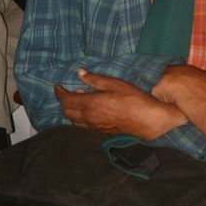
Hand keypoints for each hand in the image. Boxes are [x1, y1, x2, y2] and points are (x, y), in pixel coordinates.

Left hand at [54, 68, 185, 139]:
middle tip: (69, 91)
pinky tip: (89, 111)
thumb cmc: (133, 99)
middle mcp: (88, 118)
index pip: (66, 100)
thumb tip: (80, 73)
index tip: (58, 86)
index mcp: (89, 104)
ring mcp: (95, 127)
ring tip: (79, 99)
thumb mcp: (114, 84)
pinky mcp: (101, 132)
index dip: (59, 92)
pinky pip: (83, 126)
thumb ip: (95, 79)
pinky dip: (79, 118)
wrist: (147, 120)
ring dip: (71, 111)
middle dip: (64, 102)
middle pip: (66, 112)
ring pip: (73, 121)